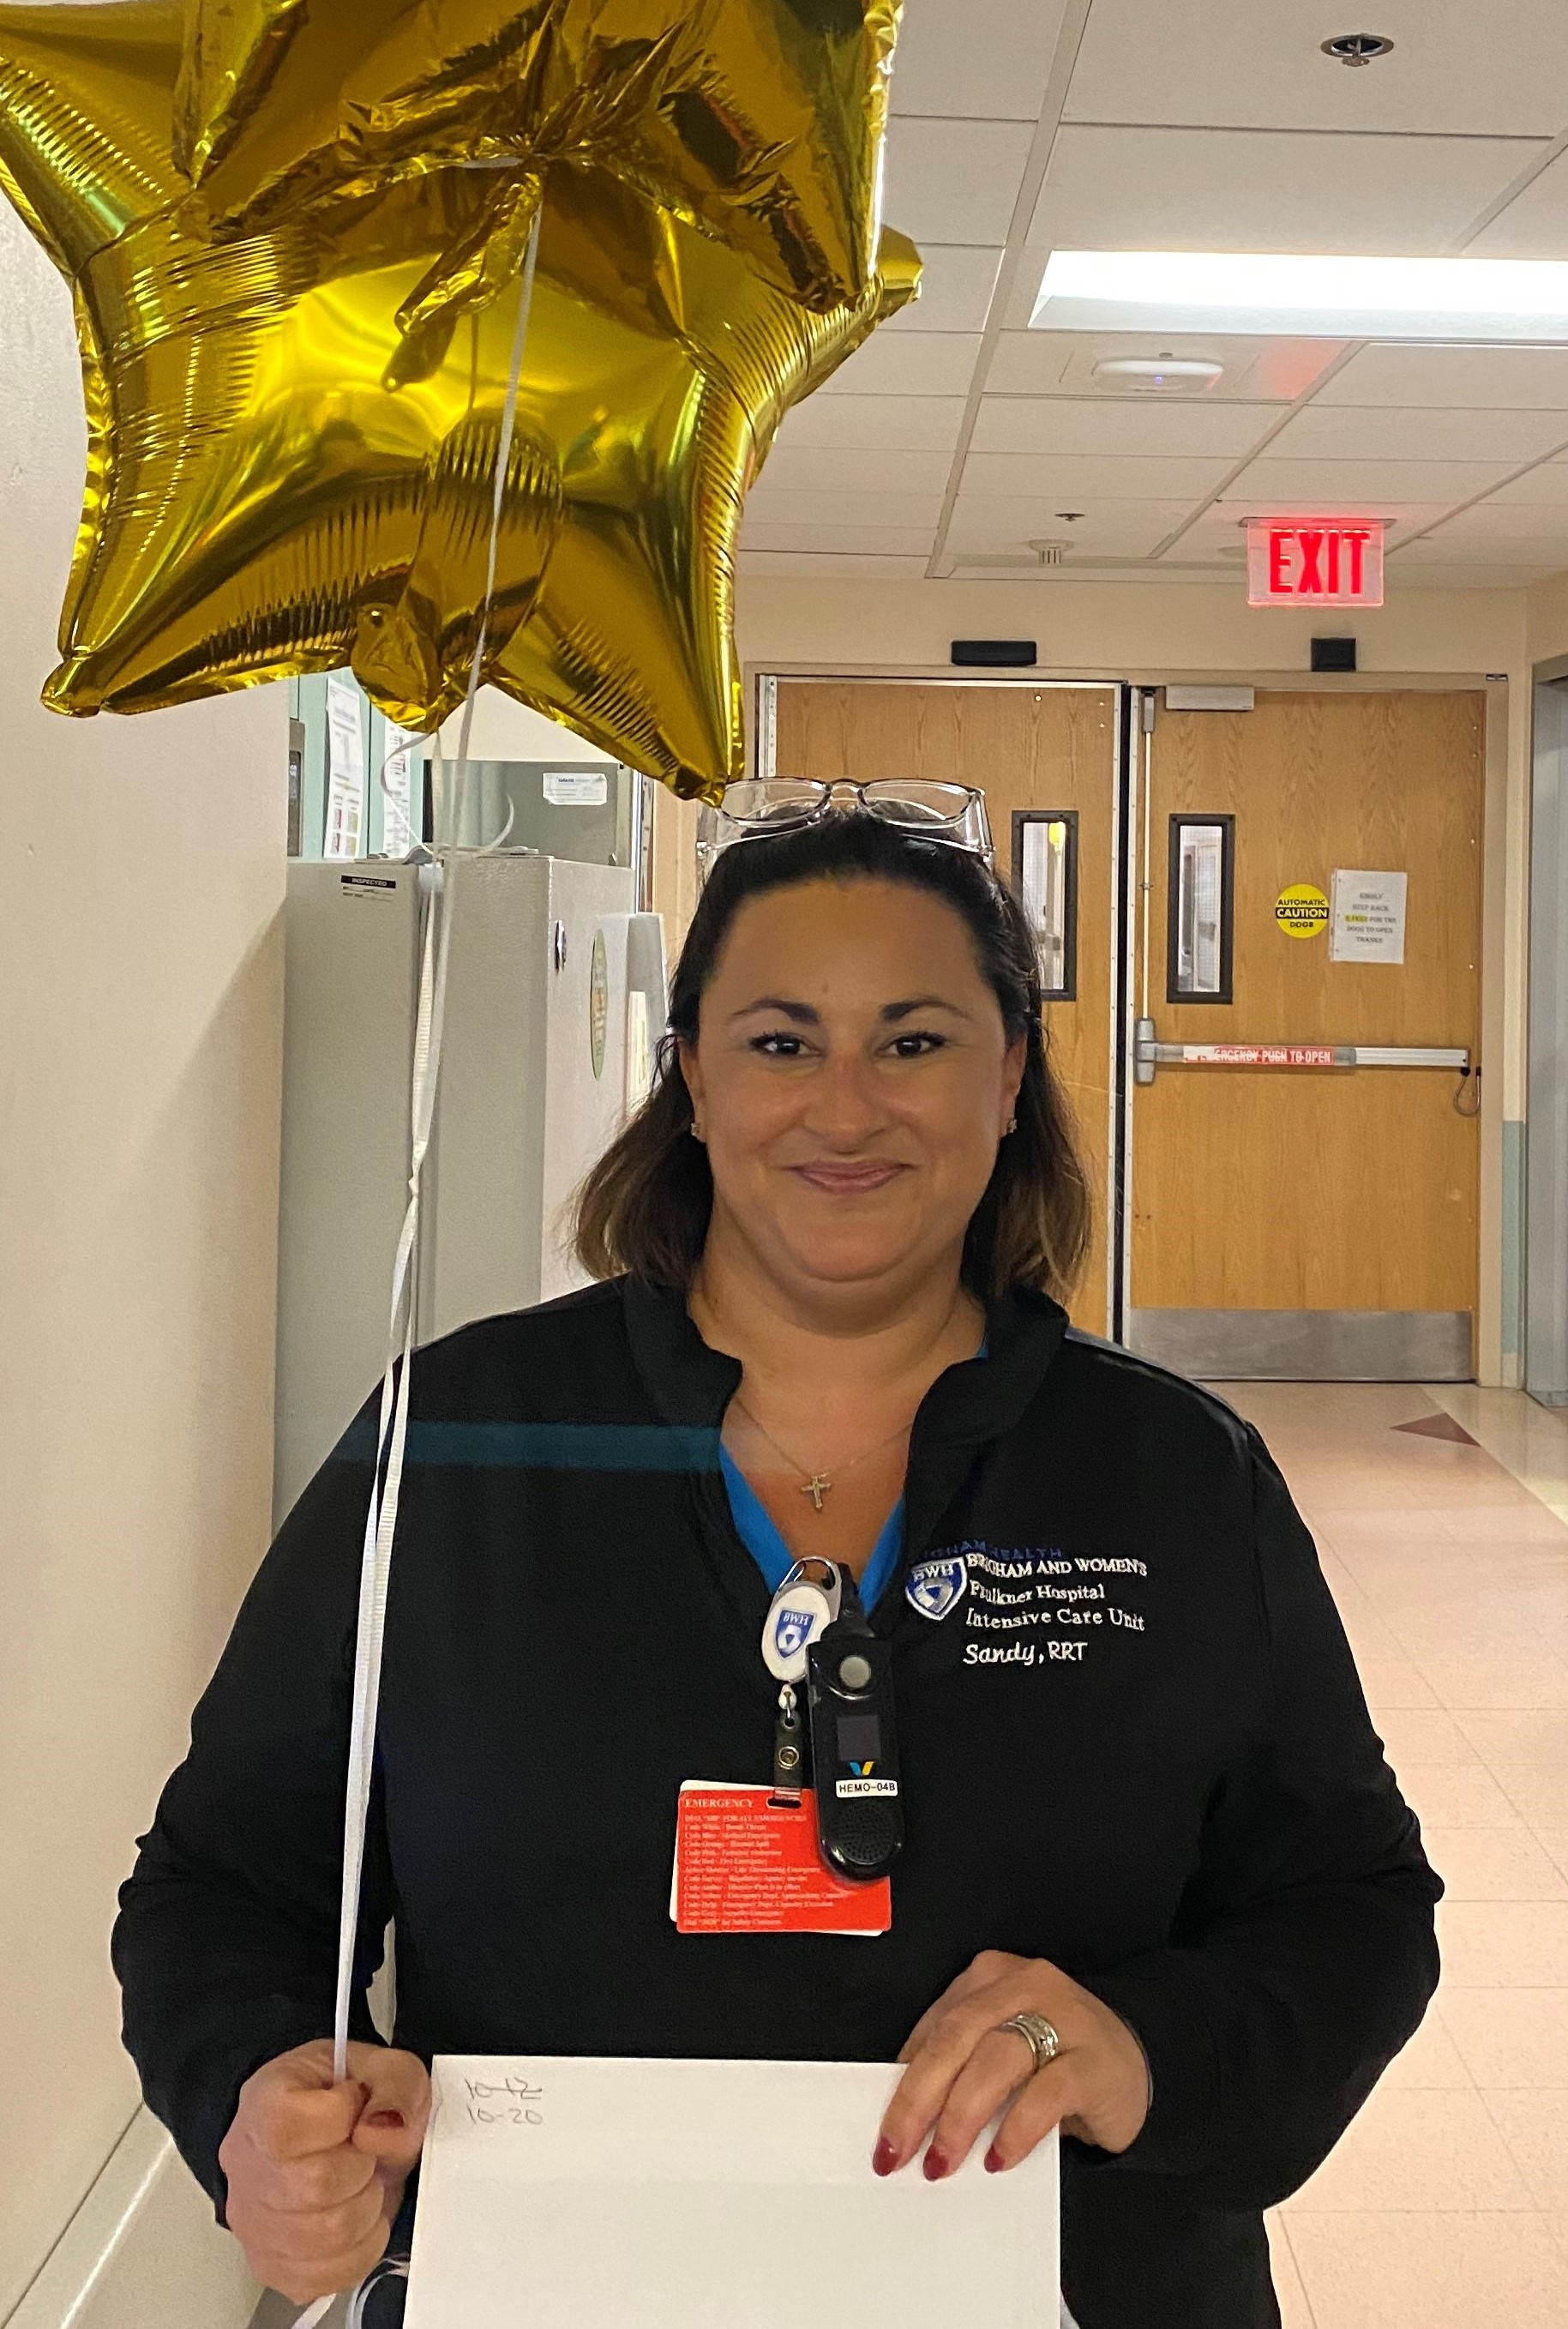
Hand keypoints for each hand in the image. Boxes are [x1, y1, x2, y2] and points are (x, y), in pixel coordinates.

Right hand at [218, 2040, 429, 2303]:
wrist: (319, 2133)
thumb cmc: (342, 2099)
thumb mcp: (381, 2065)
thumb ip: (393, 2085)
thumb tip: (382, 2129)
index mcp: (263, 2106)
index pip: (290, 2126)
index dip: (343, 2116)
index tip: (353, 2105)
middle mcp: (245, 2169)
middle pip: (315, 2187)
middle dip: (362, 2168)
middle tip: (363, 2152)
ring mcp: (253, 2224)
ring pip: (327, 2238)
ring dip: (365, 2209)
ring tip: (360, 2184)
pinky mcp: (273, 2266)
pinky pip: (327, 2278)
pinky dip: (359, 2249)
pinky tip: (356, 2218)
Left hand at [874, 1950, 1150, 2180]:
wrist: (1137, 2061)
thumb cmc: (1055, 2058)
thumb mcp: (1003, 2050)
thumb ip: (963, 2067)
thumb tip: (909, 2119)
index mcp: (990, 1979)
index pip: (935, 2027)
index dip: (904, 2081)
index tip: (885, 2131)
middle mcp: (1024, 1986)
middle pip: (956, 2037)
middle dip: (919, 2099)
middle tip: (898, 2150)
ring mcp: (1063, 2017)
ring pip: (996, 2059)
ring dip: (961, 2116)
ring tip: (942, 2160)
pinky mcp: (1094, 2059)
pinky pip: (1046, 2092)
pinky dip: (1016, 2128)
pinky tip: (1000, 2157)